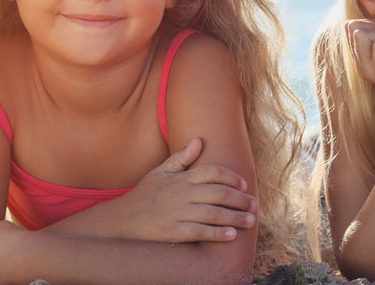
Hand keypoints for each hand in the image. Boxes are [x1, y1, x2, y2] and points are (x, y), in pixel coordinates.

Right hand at [104, 138, 256, 242]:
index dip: (232, 178)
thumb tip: (199, 140)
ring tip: (250, 221)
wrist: (120, 220)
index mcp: (180, 178)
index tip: (245, 186)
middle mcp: (180, 193)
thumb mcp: (160, 172)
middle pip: (219, 193)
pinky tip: (230, 235)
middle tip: (254, 206)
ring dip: (235, 217)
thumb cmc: (144, 195)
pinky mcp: (172, 232)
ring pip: (213, 214)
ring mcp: (176, 213)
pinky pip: (200, 232)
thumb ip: (181, 157)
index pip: (213, 172)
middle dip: (240, 200)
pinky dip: (217, 234)